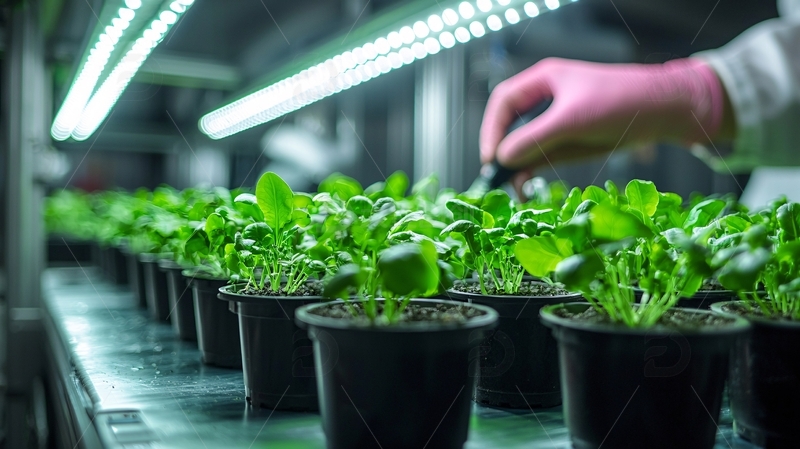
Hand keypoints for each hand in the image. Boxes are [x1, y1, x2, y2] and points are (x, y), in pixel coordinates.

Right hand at [479, 57, 727, 197]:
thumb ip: (535, 139)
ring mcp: (555, 124)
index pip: (503, 103)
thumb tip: (503, 158)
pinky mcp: (567, 142)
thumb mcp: (573, 119)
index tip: (491, 157)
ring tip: (514, 189)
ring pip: (522, 146)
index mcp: (542, 82)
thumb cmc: (619, 102)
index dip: (492, 129)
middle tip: (496, 177)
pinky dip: (530, 172)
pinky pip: (539, 158)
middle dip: (501, 152)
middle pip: (509, 127)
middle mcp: (545, 102)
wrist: (660, 113)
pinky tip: (526, 187)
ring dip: (515, 167)